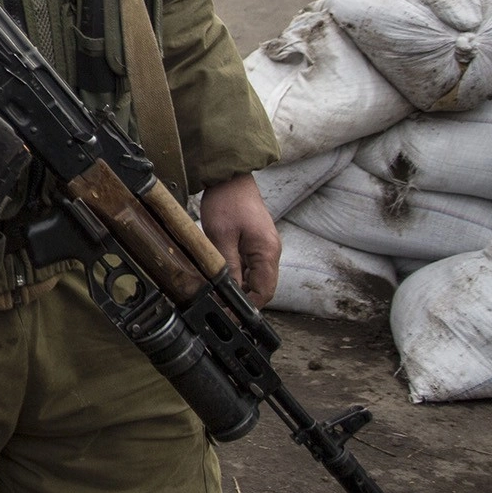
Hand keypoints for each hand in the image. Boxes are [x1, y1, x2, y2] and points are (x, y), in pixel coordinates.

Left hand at [200, 172, 280, 305]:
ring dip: (241, 287)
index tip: (229, 315)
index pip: (264, 292)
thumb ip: (229, 267)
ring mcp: (266, 247)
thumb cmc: (227, 202)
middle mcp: (271, 252)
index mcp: (267, 252)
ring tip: (219, 293)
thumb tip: (229, 294)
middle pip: (262, 288)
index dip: (248, 307)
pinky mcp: (257, 242)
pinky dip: (240, 274)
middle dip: (244, 299)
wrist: (231, 177)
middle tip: (220, 307)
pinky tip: (224, 275)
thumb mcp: (221, 237)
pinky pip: (252, 266)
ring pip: (257, 278)